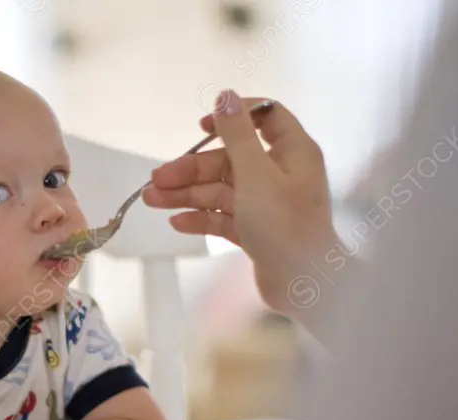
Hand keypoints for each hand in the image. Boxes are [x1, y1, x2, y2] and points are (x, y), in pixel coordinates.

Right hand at [142, 90, 337, 316]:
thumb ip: (237, 134)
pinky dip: (201, 218)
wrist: (304, 284)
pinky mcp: (256, 231)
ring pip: (221, 190)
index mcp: (292, 152)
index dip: (232, 118)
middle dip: (191, 169)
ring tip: (152, 200)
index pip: (264, 118)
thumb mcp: (256, 173)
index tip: (202, 127)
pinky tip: (177, 222)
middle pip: (229, 160)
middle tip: (156, 179)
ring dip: (187, 194)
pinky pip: (224, 217)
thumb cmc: (285, 226)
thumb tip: (226, 96)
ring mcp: (267, 204)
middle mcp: (280, 174)